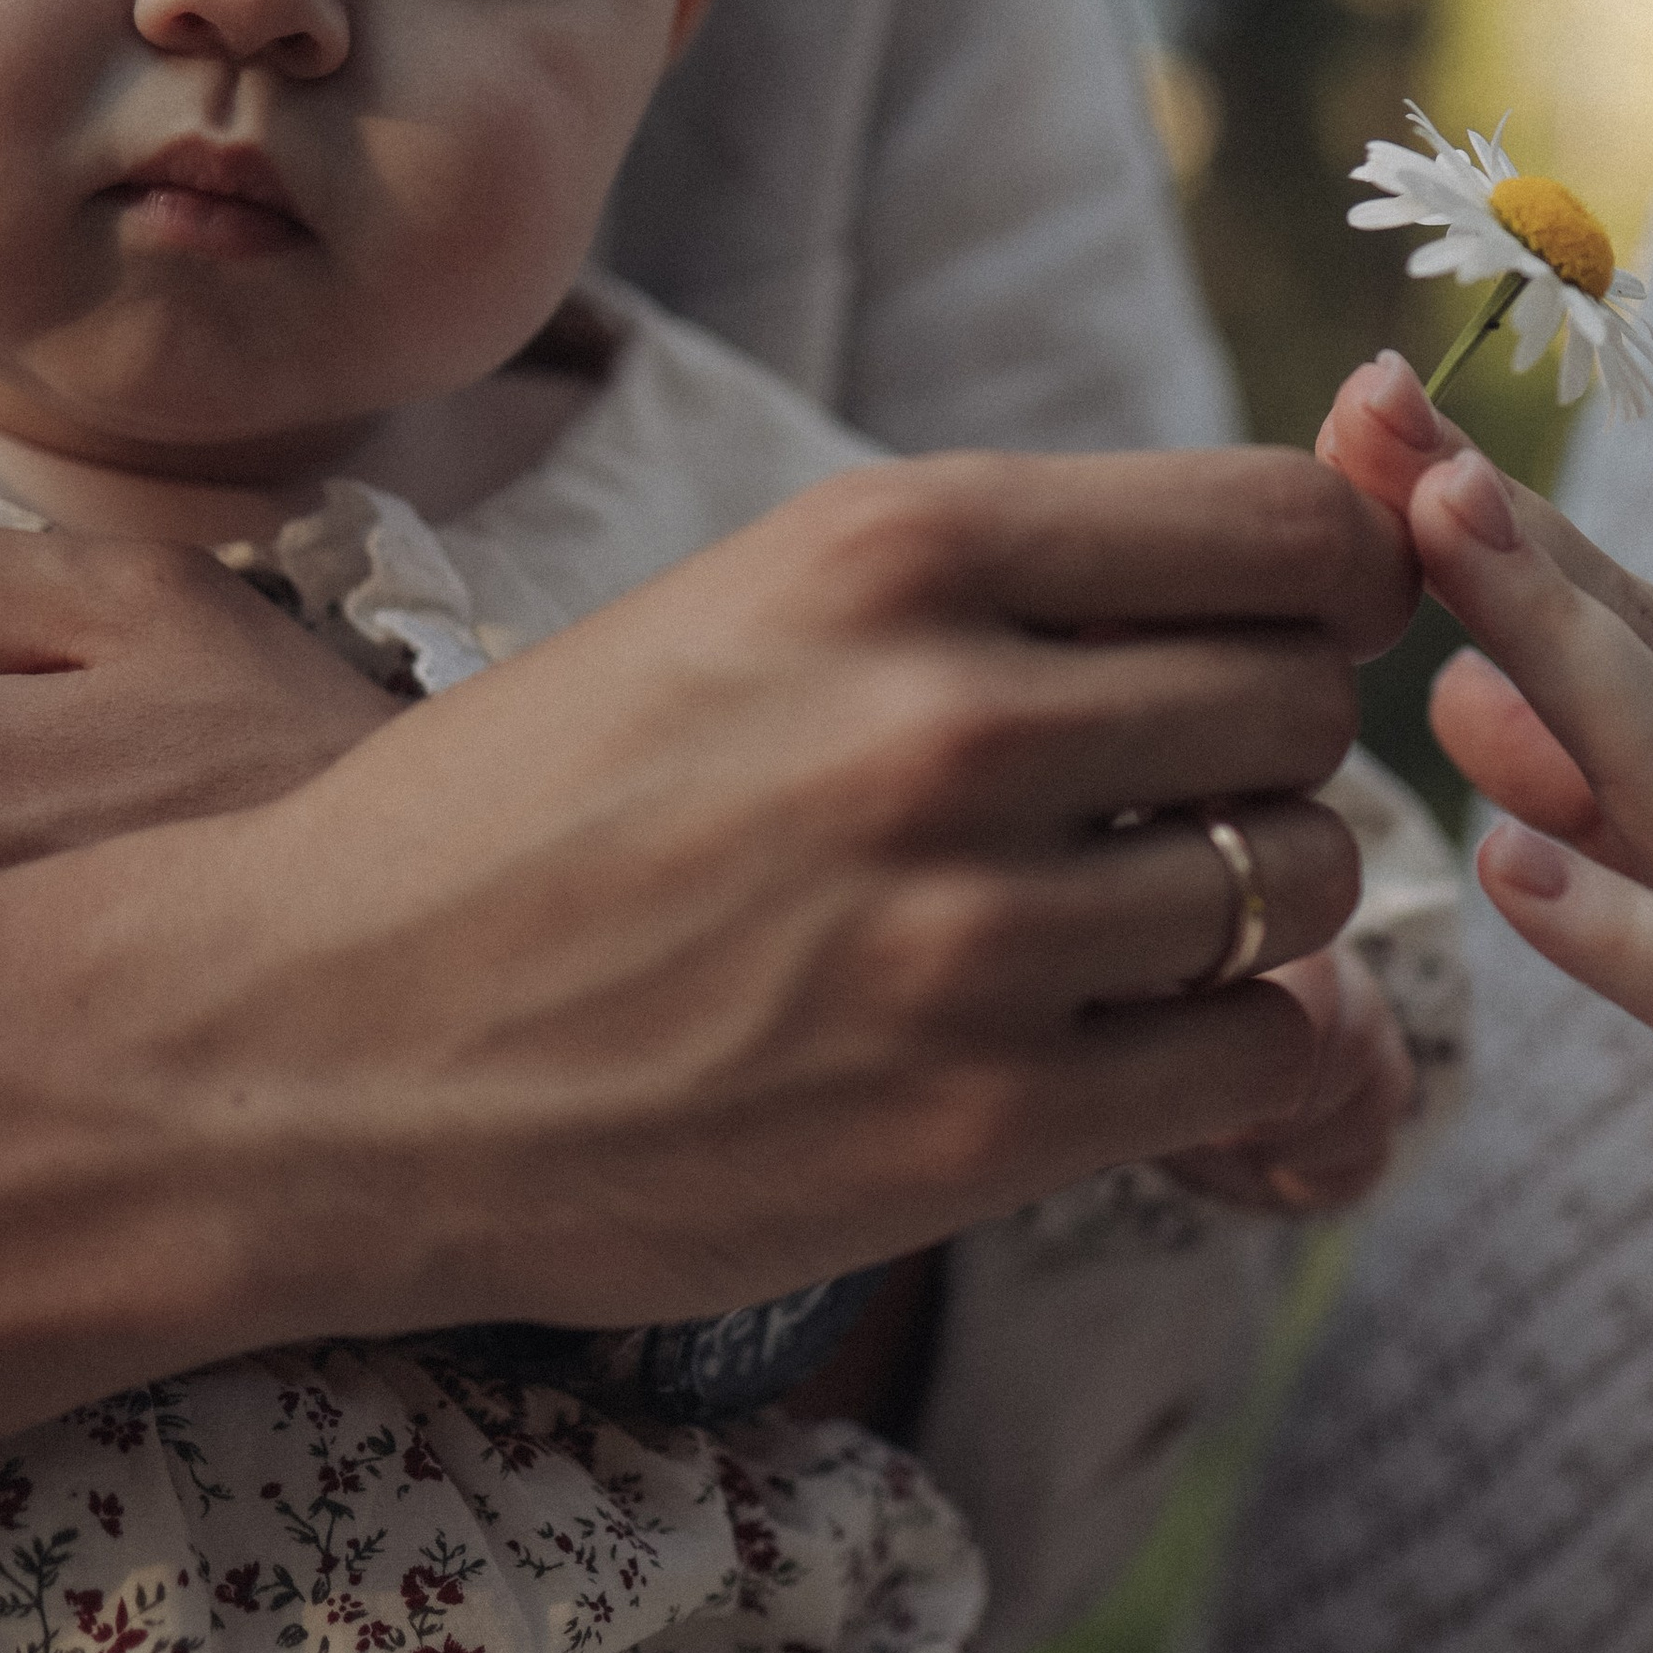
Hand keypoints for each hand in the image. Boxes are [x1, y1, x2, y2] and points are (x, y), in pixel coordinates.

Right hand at [0, 444, 1419, 1473]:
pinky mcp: (974, 1126)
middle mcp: (947, 717)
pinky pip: (1261, 1051)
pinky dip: (1226, 1049)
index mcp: (894, 544)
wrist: (315, 1041)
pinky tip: (1111, 1041)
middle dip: (1263, 750)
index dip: (1336, 582)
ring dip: (1243, 906)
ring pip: (1300, 881)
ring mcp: (965, 932)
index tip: (1291, 631)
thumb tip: (1335, 541)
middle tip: (1158, 800)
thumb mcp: (764, 605)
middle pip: (1309, 703)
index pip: (1295, 525)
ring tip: (1105, 923)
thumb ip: (1021, 574)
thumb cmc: (555, 806)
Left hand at [1318, 354, 1652, 1652]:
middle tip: (1372, 403)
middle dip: (1498, 524)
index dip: (1480, 507)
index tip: (1358, 399)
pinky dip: (1609, 921)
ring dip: (1556, 645)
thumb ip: (1601, 805)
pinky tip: (1506, 866)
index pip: (1609, 609)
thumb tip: (1460, 683)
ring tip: (1444, 531)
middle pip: (1630, 645)